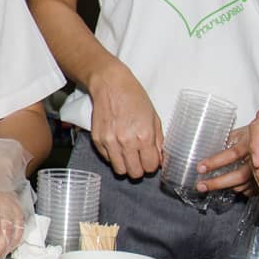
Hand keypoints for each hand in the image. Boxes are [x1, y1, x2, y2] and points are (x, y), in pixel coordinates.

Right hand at [87, 61, 162, 178]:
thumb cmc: (134, 98)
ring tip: (128, 155)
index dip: (152, 164)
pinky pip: (107, 159)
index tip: (150, 159)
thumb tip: (160, 159)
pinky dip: (113, 156)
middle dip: (139, 168)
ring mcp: (110, 142)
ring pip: (120, 170)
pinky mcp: (97, 140)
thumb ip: (159, 141)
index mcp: (144, 136)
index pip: (150, 166)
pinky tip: (117, 144)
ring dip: (126, 165)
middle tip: (139, 159)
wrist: (110, 85)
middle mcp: (126, 142)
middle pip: (135, 172)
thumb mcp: (154, 118)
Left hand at [195, 125, 255, 193]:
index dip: (215, 162)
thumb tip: (205, 144)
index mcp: (250, 144)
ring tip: (207, 186)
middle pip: (239, 175)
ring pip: (244, 184)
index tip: (200, 168)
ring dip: (226, 187)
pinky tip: (228, 186)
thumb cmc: (254, 135)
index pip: (232, 154)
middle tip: (201, 186)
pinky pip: (250, 190)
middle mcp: (258, 159)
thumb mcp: (240, 132)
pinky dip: (239, 189)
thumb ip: (227, 140)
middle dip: (218, 183)